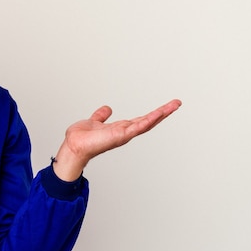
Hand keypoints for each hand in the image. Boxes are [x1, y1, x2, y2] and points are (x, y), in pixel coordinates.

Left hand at [52, 99, 181, 181]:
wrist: (74, 146)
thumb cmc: (82, 138)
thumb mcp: (95, 121)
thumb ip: (101, 116)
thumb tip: (107, 109)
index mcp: (120, 128)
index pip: (141, 120)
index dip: (153, 114)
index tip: (165, 107)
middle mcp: (124, 132)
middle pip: (149, 121)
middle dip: (163, 112)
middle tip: (177, 103)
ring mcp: (124, 134)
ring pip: (147, 123)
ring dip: (161, 114)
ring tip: (174, 105)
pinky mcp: (121, 135)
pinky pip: (138, 126)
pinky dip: (149, 120)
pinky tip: (159, 113)